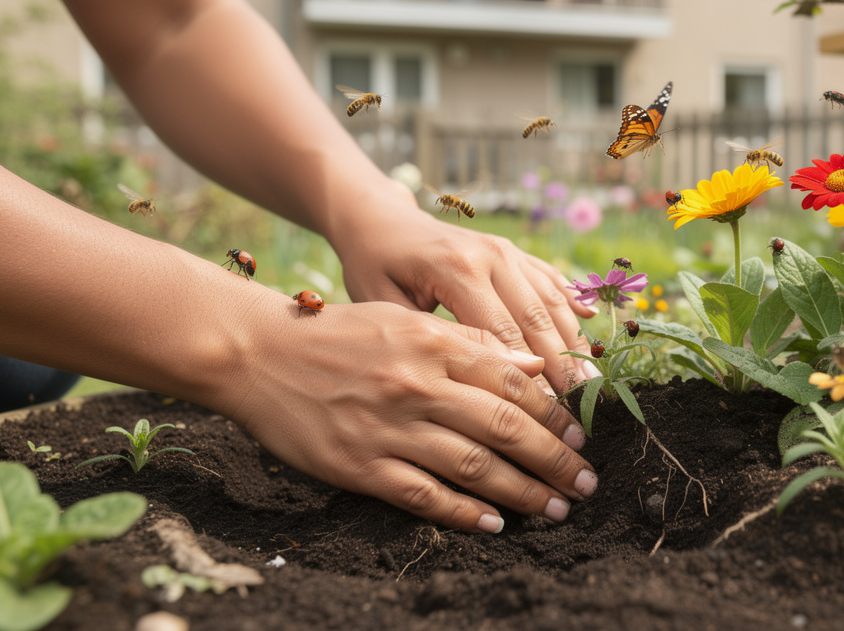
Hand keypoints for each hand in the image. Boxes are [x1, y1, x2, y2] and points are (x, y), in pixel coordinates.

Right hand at [224, 300, 596, 531]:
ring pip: (473, 466)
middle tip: (585, 482)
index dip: (554, 411)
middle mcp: (417, 385)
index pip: (513, 380)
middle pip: (505, 426)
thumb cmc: (337, 335)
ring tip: (555, 507)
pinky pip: (424, 496)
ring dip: (523, 491)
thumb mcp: (405, 320)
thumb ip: (469, 341)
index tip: (580, 434)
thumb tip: (533, 362)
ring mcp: (388, 428)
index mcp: (433, 343)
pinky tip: (494, 523)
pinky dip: (464, 513)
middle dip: (554, 459)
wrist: (257, 355)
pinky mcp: (359, 465)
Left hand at [330, 191, 598, 393]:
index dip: (527, 378)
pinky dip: (573, 306)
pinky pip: (551, 281)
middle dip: (563, 367)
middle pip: (537, 320)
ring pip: (552, 302)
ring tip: (593, 384)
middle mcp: (492, 256)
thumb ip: (429, 341)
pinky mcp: (515, 251)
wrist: (381, 220)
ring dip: (575, 343)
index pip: (503, 335)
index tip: (545, 417)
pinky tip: (593, 329)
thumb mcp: (385, 306)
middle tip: (583, 409)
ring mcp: (508, 251)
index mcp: (458, 271)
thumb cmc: (374, 268)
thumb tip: (474, 388)